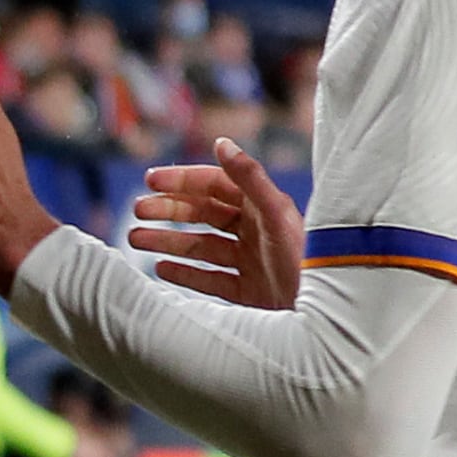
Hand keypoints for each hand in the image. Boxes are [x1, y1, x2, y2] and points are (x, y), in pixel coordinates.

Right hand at [128, 140, 301, 310]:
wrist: (320, 314)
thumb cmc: (304, 259)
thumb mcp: (275, 213)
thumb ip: (248, 176)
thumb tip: (221, 142)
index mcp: (262, 207)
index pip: (215, 185)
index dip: (183, 180)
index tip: (150, 180)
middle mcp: (255, 232)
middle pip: (203, 215)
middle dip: (169, 211)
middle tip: (137, 211)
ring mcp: (250, 262)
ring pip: (200, 247)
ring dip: (167, 241)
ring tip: (136, 239)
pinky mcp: (248, 292)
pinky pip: (210, 279)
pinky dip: (184, 273)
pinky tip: (160, 268)